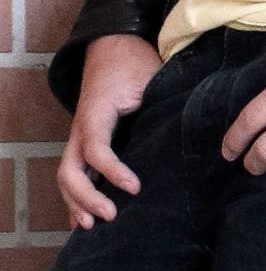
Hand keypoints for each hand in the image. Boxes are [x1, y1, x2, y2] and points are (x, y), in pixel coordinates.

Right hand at [57, 34, 162, 229]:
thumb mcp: (152, 76)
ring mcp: (79, 134)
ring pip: (67, 174)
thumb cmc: (135, 61)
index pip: (96, 148)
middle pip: (70, 170)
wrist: (113, 45)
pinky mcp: (84, 139)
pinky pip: (74, 170)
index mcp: (97, 111)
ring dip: (76, 201)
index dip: (112, 171)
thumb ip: (164, 98)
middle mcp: (81, 127)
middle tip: (109, 215)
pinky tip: (84, 215)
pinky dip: (76, 194)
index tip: (134, 187)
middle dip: (86, 196)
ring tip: (92, 225)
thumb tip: (194, 122)